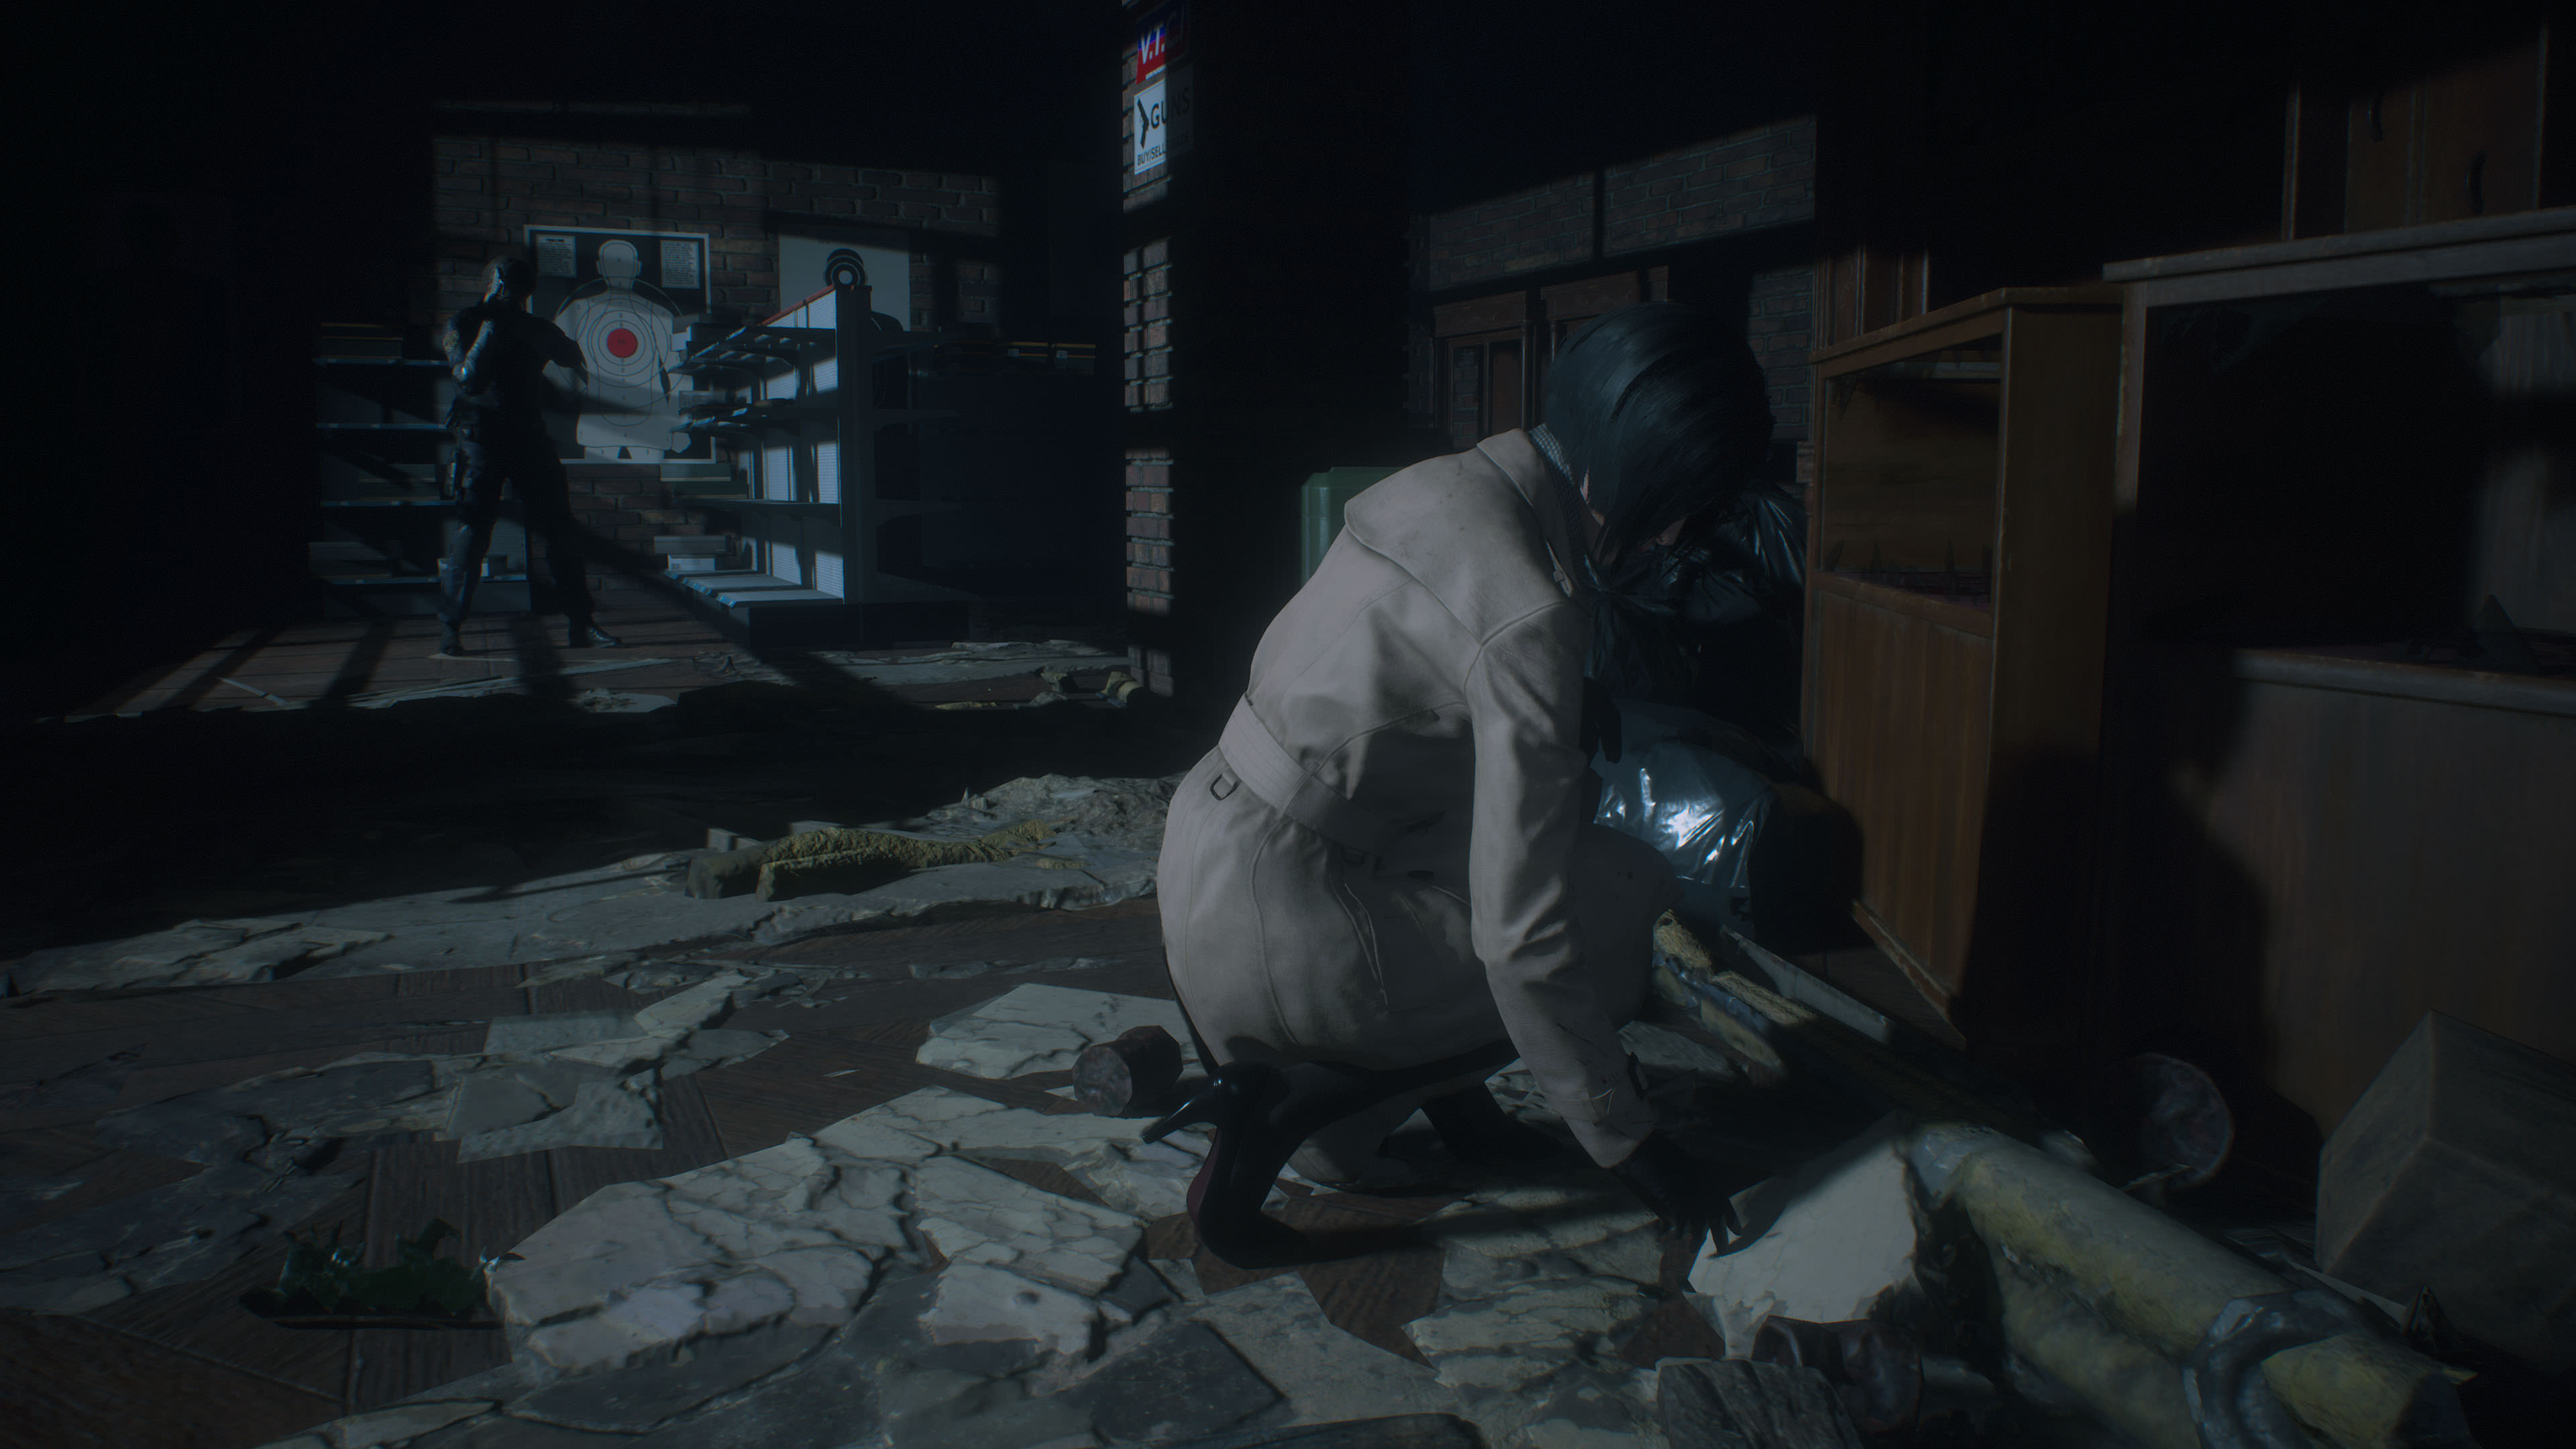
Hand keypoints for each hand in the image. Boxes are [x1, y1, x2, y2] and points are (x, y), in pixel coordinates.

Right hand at [1613, 1130, 1743, 1254]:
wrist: (1647, 1148)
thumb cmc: (1662, 1154)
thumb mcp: (1684, 1167)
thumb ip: (1693, 1181)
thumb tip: (1696, 1197)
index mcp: (1708, 1179)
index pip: (1725, 1204)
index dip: (1731, 1219)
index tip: (1739, 1232)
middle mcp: (1703, 1189)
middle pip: (1716, 1219)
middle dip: (1721, 1237)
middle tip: (1724, 1251)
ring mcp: (1689, 1195)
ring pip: (1700, 1225)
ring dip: (1697, 1240)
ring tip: (1692, 1250)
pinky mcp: (1675, 1201)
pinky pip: (1681, 1222)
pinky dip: (1678, 1231)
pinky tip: (1674, 1236)